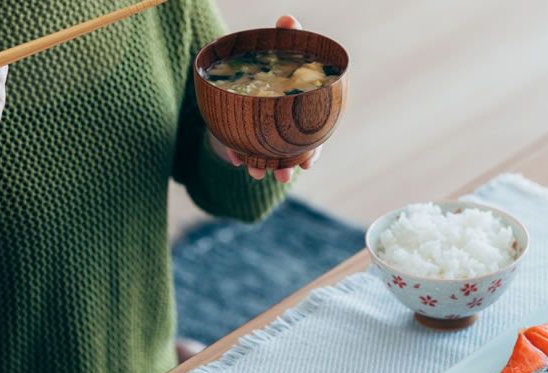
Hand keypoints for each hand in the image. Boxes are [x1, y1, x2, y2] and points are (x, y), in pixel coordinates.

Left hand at [214, 14, 322, 183]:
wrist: (242, 71)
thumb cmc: (270, 60)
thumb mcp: (278, 47)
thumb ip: (285, 36)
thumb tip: (286, 20)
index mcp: (300, 114)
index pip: (312, 138)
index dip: (313, 151)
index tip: (310, 162)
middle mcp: (284, 128)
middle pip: (289, 153)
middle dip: (287, 167)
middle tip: (283, 177)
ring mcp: (263, 133)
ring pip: (265, 156)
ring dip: (261, 167)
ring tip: (256, 175)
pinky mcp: (243, 134)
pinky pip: (241, 149)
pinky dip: (237, 155)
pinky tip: (235, 159)